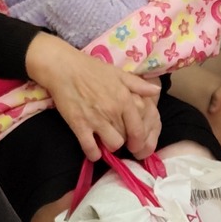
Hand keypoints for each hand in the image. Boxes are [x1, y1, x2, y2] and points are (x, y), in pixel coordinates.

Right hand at [26, 33, 161, 159]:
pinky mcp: (79, 125)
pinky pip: (91, 149)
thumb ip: (138, 85)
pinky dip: (93, 153)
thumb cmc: (91, 69)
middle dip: (124, 141)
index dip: (140, 141)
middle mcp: (113, 111)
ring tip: (105, 140)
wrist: (63, 68)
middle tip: (118, 138)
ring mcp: (96, 119)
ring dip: (110, 146)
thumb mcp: (118, 74)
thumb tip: (156, 91)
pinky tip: (92, 149)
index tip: (136, 144)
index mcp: (125, 99)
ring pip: (113, 145)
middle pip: (127, 138)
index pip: (139, 129)